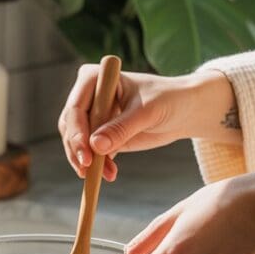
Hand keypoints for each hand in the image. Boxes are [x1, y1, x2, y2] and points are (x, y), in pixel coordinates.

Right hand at [57, 66, 240, 179]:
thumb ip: (121, 128)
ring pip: (77, 142)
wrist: (184, 110)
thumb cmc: (168, 100)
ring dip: (87, 161)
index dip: (77, 132)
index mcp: (95, 78)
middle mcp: (89, 95)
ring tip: (103, 175)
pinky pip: (91, 152)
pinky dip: (97, 165)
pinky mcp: (101, 134)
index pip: (75, 108)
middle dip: (78, 150)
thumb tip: (95, 146)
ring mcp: (94, 115)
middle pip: (70, 127)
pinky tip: (110, 174)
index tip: (86, 154)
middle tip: (87, 170)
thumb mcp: (146, 113)